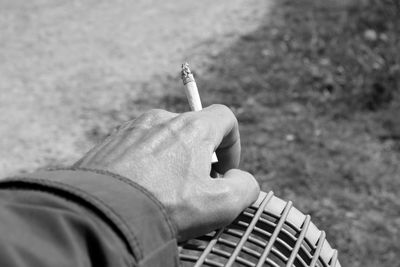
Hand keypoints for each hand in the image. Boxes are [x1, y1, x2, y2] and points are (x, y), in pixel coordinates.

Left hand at [74, 104, 259, 240]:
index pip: (225, 118)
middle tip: (194, 190)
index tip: (224, 172)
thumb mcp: (220, 204)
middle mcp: (161, 120)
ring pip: (164, 141)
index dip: (233, 145)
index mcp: (192, 128)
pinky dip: (146, 165)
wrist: (101, 214)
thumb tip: (240, 179)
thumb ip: (244, 187)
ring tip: (163, 193)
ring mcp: (132, 129)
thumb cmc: (164, 207)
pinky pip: (138, 149)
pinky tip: (140, 190)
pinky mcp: (110, 143)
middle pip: (193, 132)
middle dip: (200, 159)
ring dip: (172, 163)